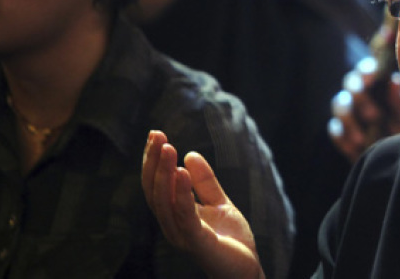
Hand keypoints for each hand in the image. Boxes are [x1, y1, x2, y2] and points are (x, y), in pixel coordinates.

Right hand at [141, 130, 264, 278]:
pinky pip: (185, 216)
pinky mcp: (198, 243)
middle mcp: (172, 225)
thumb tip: (191, 154)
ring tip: (168, 148)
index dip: (153, 160)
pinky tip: (182, 173)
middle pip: (155, 191)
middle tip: (158, 135)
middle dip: (154, 162)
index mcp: (174, 215)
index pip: (156, 185)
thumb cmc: (230, 240)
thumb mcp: (218, 203)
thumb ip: (206, 182)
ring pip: (165, 202)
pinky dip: (182, 194)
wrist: (246, 269)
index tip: (156, 134)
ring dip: (164, 173)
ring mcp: (182, 235)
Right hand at [328, 57, 399, 162]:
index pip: (368, 68)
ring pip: (339, 103)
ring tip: (362, 138)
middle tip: (374, 116)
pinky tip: (356, 147)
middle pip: (351, 82)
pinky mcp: (343, 133)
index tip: (372, 79)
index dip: (367, 70)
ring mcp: (351, 112)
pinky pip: (336, 130)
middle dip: (359, 97)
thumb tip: (394, 82)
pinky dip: (343, 138)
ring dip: (348, 119)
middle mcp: (363, 92)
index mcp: (381, 83)